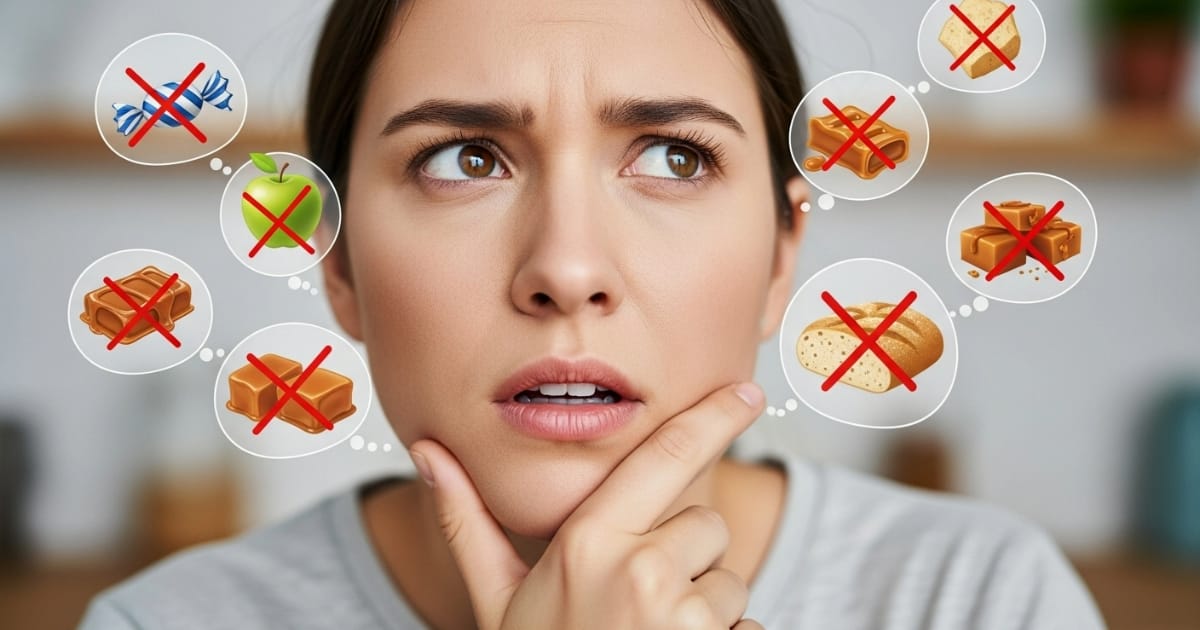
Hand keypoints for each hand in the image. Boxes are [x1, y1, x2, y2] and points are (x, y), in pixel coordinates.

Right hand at [408, 381, 766, 629]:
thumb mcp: (496, 598)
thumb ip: (467, 521)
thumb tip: (426, 451)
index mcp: (589, 542)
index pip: (666, 455)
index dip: (714, 416)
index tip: (747, 392)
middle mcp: (642, 571)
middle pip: (706, 524)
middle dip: (687, 552)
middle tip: (639, 598)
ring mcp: (684, 618)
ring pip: (730, 579)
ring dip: (705, 604)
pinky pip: (748, 628)